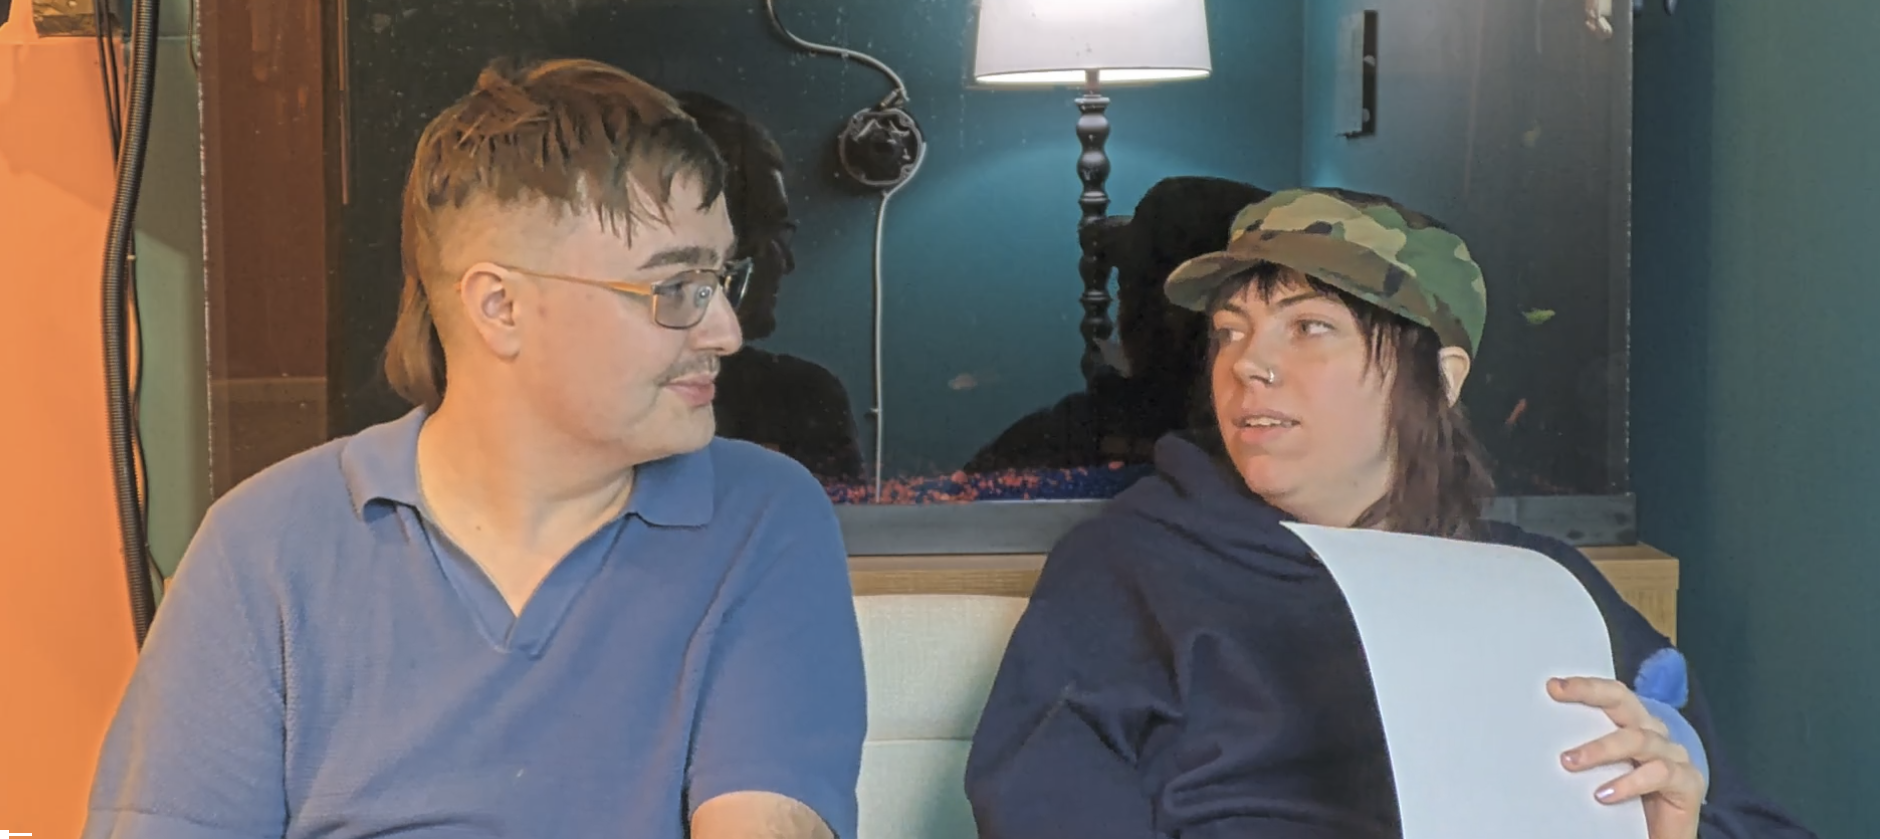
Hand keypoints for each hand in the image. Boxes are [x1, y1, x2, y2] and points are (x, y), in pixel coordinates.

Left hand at [1550, 676, 1705, 838]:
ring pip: (1638, 738)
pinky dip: (1629, 782)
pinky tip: (1604, 794)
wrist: (1658, 838)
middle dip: (1591, 693)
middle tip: (1559, 694)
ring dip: (1601, 749)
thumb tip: (1543, 743)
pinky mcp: (1688, 782)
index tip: (1553, 686)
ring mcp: (1674, 756)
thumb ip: (1583, 754)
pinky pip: (1660, 773)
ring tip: (1570, 762)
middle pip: (1626, 702)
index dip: (1585, 687)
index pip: (1611, 697)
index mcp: (1634, 727)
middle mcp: (1655, 735)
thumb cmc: (1626, 805)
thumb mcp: (1600, 773)